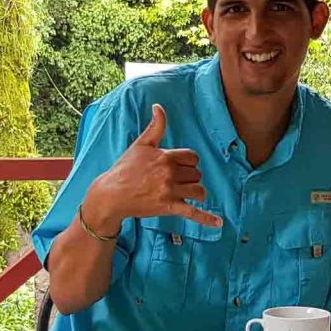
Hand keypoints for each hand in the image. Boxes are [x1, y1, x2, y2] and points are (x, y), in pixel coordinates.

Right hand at [86, 104, 222, 229]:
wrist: (111, 194)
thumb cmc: (125, 169)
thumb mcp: (140, 144)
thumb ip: (155, 126)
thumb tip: (159, 107)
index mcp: (165, 157)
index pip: (193, 158)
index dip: (188, 162)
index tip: (178, 167)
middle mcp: (169, 173)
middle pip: (196, 174)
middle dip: (189, 177)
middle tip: (175, 181)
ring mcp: (170, 191)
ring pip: (198, 191)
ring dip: (196, 192)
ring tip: (187, 193)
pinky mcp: (168, 207)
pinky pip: (192, 212)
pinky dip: (206, 218)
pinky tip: (218, 223)